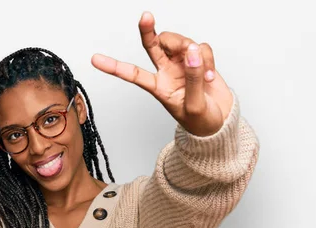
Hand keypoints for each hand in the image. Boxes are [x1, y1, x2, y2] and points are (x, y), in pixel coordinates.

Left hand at [91, 11, 233, 136]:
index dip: (114, 67)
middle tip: (146, 17)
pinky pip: (201, 48)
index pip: (133, 74)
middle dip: (148, 29)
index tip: (95, 59)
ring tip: (202, 73)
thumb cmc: (201, 120)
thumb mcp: (194, 106)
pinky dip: (207, 59)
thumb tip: (192, 52)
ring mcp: (183, 63)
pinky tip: (209, 75)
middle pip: (154, 45)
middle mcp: (168, 71)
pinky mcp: (200, 59)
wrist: (220, 121)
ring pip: (181, 42)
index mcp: (159, 87)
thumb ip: (192, 79)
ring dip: (191, 50)